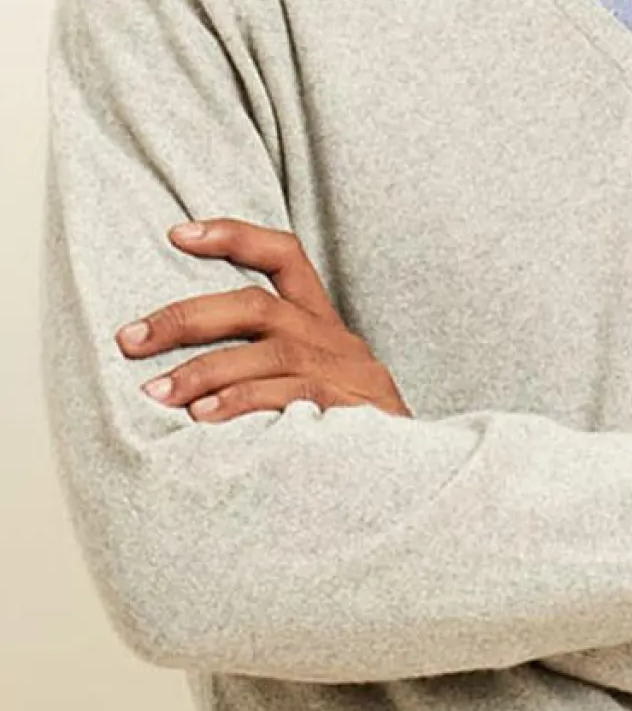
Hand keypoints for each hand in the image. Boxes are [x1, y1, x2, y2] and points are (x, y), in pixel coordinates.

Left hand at [115, 218, 411, 420]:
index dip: (234, 236)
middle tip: (131, 340)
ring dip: (204, 371)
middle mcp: (336, 341)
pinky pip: (290, 397)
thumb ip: (266, 367)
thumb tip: (180, 368)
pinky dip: (242, 404)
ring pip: (268, 352)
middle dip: (187, 318)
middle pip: (258, 305)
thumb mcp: (316, 386)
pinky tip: (204, 419)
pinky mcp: (353, 410)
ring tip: (157, 393)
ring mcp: (347, 374)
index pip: (285, 257)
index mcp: (324, 326)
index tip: (178, 233)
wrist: (421, 477)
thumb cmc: (351, 435)